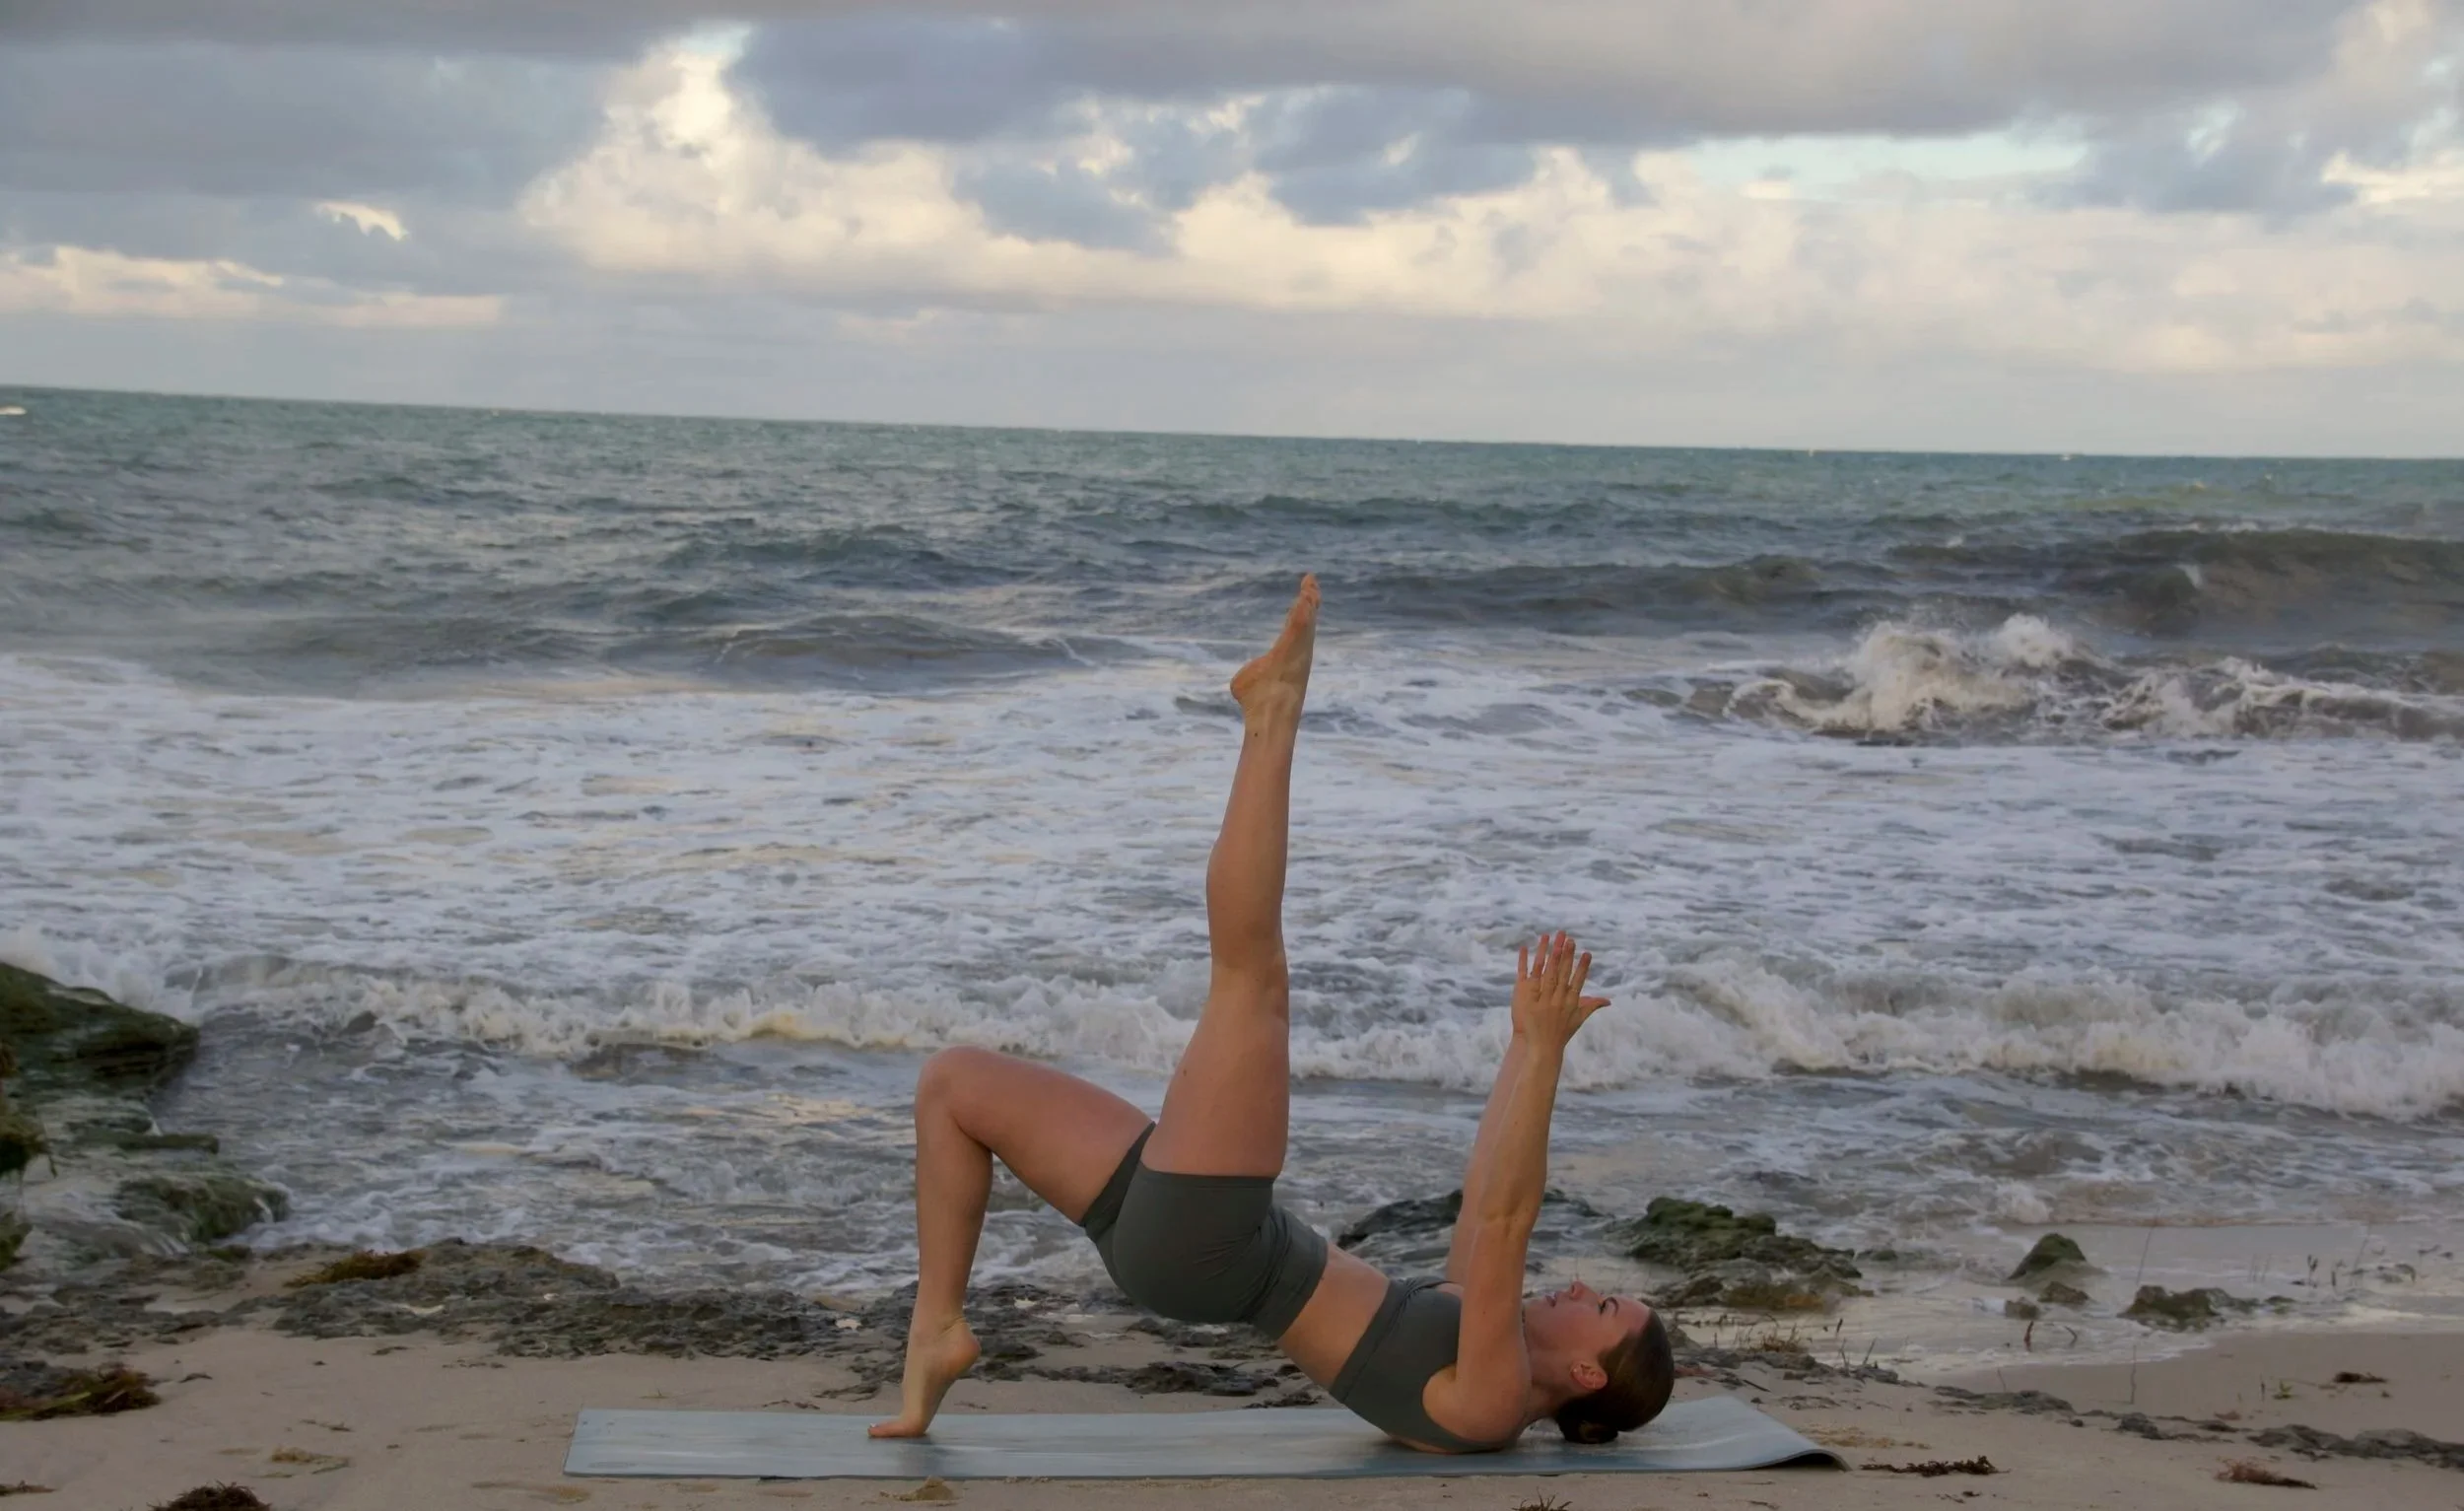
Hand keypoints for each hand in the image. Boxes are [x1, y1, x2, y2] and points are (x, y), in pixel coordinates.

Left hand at [1509, 931, 1610, 1047]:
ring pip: (1544, 971)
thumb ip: (1591, 1006)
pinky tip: (1524, 947)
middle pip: (1561, 972)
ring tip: (1550, 937)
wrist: (1539, 1046)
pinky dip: (1524, 962)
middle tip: (1569, 938)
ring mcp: (1540, 997)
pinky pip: (1524, 975)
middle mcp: (1556, 998)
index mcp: (1569, 1002)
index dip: (1582, 967)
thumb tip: (1609, 1001)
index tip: (1587, 953)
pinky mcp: (1523, 996)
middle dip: (1565, 955)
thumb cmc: (1560, 1032)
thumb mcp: (1578, 1020)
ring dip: (1547, 953)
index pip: (1577, 981)